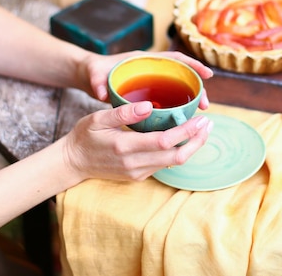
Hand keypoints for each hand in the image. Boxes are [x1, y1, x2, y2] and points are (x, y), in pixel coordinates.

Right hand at [59, 101, 212, 181]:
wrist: (73, 162)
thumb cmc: (84, 136)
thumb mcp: (97, 118)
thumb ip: (123, 113)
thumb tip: (148, 106)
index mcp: (125, 147)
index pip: (164, 142)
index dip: (186, 132)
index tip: (200, 119)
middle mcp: (134, 164)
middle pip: (176, 157)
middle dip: (196, 141)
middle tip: (209, 124)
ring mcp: (137, 172)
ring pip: (173, 163)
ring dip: (190, 148)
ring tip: (202, 130)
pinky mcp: (138, 176)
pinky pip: (164, 165)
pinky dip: (178, 152)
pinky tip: (184, 139)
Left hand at [83, 50, 213, 108]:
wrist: (87, 76)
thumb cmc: (93, 71)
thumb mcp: (94, 74)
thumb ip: (97, 81)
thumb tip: (100, 94)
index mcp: (144, 60)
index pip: (174, 59)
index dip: (192, 64)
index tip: (207, 74)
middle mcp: (151, 70)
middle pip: (181, 76)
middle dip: (196, 89)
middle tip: (205, 106)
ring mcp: (150, 83)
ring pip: (175, 90)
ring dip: (188, 102)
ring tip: (197, 117)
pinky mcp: (147, 94)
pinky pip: (166, 101)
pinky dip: (175, 111)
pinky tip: (179, 125)